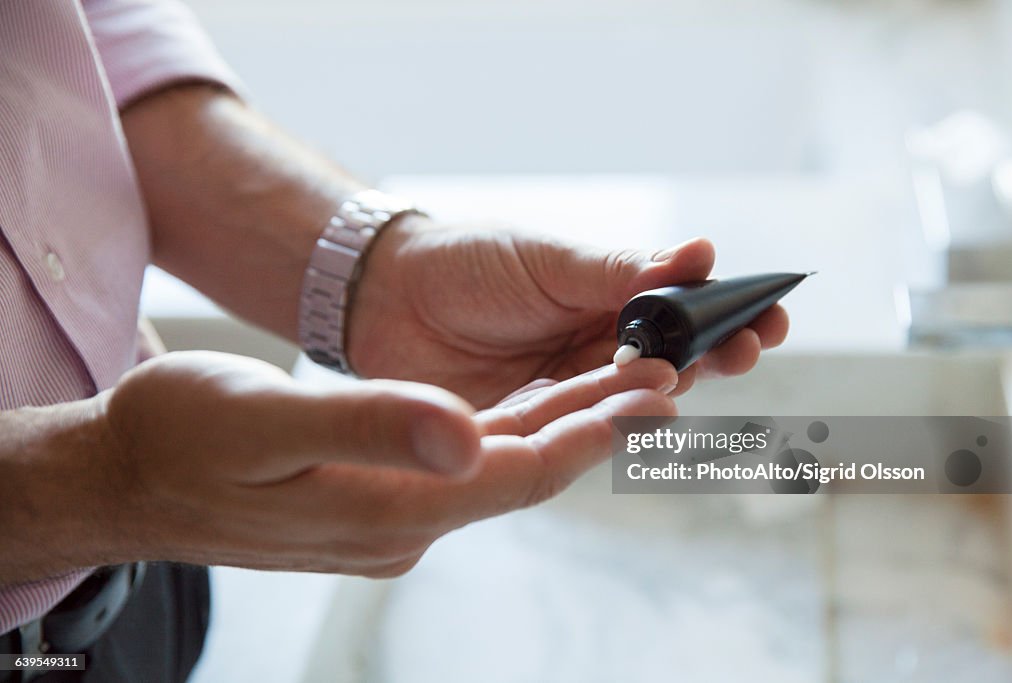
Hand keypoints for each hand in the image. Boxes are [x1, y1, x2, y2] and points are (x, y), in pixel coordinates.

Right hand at [88, 351, 675, 575]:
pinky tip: (533, 411)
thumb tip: (467, 435)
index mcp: (385, 510)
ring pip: (496, 472)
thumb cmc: (181, 436)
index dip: (585, 436)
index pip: (513, 476)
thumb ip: (368, 428)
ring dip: (558, 429)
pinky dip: (510, 437)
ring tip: (617, 387)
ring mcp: (390, 522)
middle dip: (591, 427)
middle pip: (520, 474)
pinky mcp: (376, 506)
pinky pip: (463, 472)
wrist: (129, 475)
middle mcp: (401, 527)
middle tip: (659, 383)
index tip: (647, 398)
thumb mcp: (263, 419)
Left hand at [347, 217, 788, 406]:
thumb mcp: (549, 260)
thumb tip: (698, 254)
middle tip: (748, 346)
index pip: (689, 315)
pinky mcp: (533, 431)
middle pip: (676, 363)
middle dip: (719, 354)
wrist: (383, 299)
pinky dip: (612, 423)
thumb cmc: (469, 264)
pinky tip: (642, 410)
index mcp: (614, 302)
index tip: (770, 314)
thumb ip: (619, 271)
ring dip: (668, 389)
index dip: (731, 317)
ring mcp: (569, 395)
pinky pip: (581, 433)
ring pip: (634, 401)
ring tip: (689, 372)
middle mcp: (602, 353)